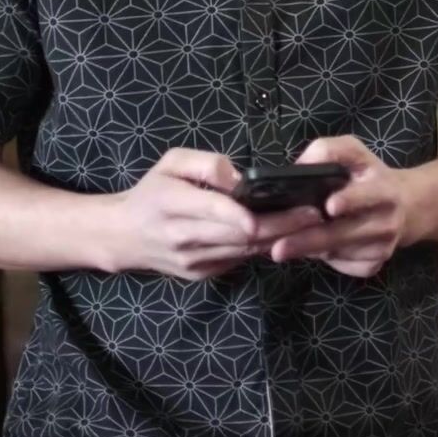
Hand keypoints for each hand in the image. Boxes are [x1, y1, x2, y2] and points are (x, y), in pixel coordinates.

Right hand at [108, 149, 322, 279]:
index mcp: (172, 203)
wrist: (123, 235)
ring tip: (308, 223)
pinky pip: (238, 259)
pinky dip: (261, 248)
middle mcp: (183, 236)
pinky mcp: (202, 273)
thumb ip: (206, 164)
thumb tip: (239, 179)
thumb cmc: (151, 192)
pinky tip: (284, 235)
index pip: (216, 211)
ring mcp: (194, 260)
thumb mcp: (171, 162)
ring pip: (244, 250)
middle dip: (281, 225)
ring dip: (278, 239)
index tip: (283, 207)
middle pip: (240, 235)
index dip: (248, 214)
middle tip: (314, 214)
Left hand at [269, 136, 413, 277]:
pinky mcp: (376, 264)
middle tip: (278, 248)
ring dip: (309, 251)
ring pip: (339, 253)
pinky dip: (325, 260)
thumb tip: (298, 167)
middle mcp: (387, 219)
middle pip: (344, 233)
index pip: (367, 195)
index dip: (350, 200)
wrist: (408, 206)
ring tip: (282, 247)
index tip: (329, 206)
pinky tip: (313, 250)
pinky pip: (344, 265)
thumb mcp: (354, 152)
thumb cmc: (370, 176)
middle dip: (309, 240)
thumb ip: (328, 150)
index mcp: (383, 188)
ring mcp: (383, 246)